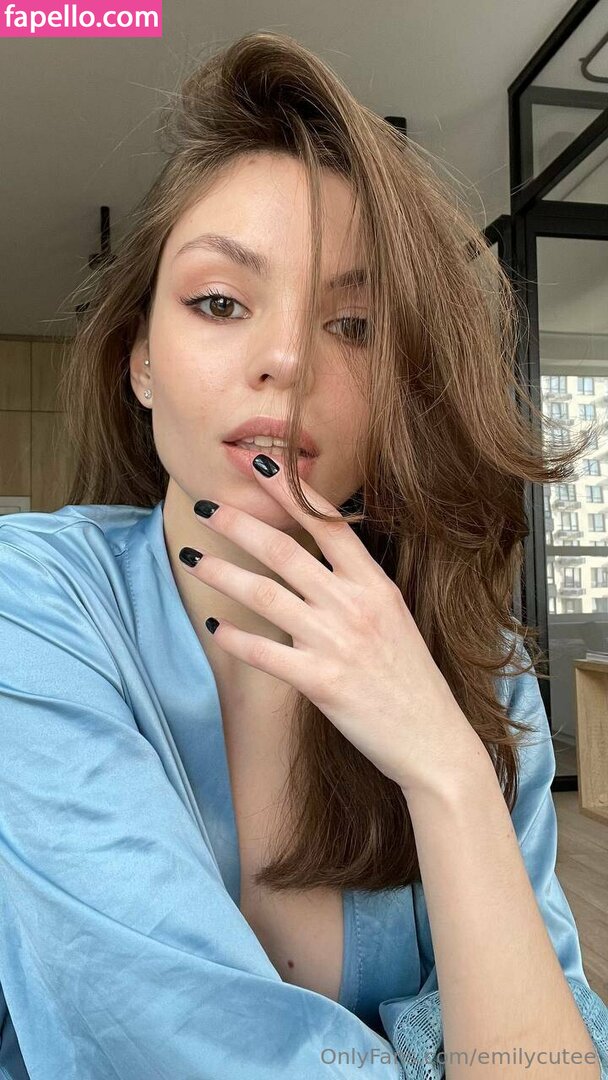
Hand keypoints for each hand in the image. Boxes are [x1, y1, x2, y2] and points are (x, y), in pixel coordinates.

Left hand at [179, 453, 482, 792]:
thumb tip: (311, 562)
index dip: (289, 490)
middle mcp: (355, 605)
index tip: (257, 463)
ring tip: (193, 558)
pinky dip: (235, 636)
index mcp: (375, 585)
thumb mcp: (393, 618)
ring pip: (265, 593)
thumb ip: (354, 589)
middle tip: (207, 507)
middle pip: (285, 550)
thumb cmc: (410, 680)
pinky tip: (214, 625)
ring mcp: (337, 642)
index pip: (327, 522)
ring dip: (222, 573)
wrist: (433, 740)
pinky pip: (265, 652)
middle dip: (240, 523)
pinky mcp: (321, 681)